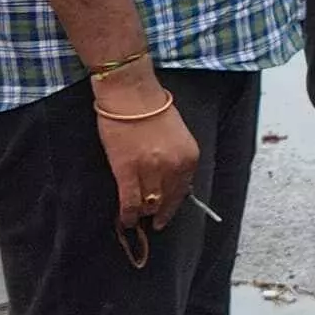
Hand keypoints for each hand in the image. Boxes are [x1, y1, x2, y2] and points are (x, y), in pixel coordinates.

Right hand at [90, 82, 202, 243]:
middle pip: (166, 201)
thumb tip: (169, 185)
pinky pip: (130, 202)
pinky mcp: (127, 171)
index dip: (172, 207)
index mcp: (188, 157)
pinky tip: (125, 220)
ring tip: (136, 218)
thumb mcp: (178, 136)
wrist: (130, 94)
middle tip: (150, 219)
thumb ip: (176, 160)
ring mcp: (150, 170)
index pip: (183, 192)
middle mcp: (173, 167)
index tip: (165, 217)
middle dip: (158, 212)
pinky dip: (128, 215)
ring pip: (148, 204)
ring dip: (142, 213)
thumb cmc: (152, 108)